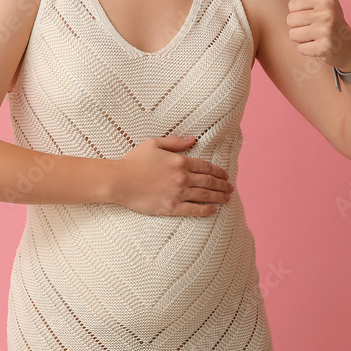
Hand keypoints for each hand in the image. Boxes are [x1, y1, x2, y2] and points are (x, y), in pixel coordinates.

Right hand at [110, 136, 232, 216]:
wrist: (119, 180)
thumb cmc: (134, 160)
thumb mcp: (154, 144)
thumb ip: (175, 142)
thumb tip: (193, 139)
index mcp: (179, 161)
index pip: (205, 167)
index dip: (218, 172)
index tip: (225, 175)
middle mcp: (182, 177)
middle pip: (208, 182)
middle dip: (222, 185)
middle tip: (231, 188)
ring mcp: (177, 193)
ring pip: (204, 196)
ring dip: (218, 197)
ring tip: (227, 199)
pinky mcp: (171, 207)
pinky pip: (193, 210)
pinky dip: (205, 210)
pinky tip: (213, 210)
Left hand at [286, 0, 350, 71]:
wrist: (348, 47)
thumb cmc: (333, 20)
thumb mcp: (330, 0)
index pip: (291, 6)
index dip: (298, 13)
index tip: (312, 16)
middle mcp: (327, 13)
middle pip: (290, 21)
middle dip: (299, 27)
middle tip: (314, 29)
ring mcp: (326, 31)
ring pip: (293, 35)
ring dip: (302, 39)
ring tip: (316, 37)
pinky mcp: (325, 48)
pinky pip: (300, 49)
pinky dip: (308, 51)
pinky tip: (320, 47)